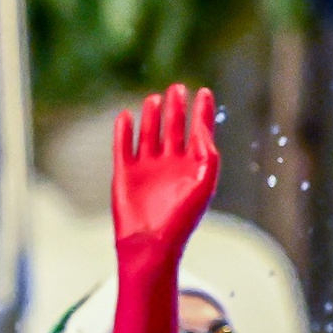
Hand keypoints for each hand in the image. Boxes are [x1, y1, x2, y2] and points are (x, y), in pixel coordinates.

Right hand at [112, 84, 220, 257]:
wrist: (151, 243)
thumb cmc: (182, 218)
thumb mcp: (204, 184)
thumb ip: (208, 155)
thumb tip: (203, 129)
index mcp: (194, 167)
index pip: (199, 132)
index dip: (202, 112)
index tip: (203, 91)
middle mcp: (171, 164)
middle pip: (174, 129)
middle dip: (176, 109)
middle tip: (177, 89)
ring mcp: (147, 167)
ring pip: (149, 134)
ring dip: (152, 116)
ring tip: (155, 98)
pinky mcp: (125, 173)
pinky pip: (123, 146)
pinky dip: (124, 131)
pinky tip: (126, 115)